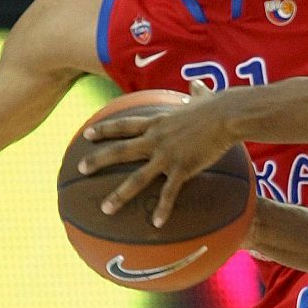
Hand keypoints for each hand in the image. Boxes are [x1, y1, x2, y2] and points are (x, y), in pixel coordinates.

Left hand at [77, 86, 237, 227]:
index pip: (124, 125)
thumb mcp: (202, 96)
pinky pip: (168, 193)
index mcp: (158, 122)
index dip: (104, 129)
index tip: (86, 134)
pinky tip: (156, 223)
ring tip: (105, 209)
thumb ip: (196, 92)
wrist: (227, 115)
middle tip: (80, 168)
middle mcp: (156, 139)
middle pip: (120, 150)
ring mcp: (166, 155)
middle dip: (97, 160)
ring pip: (136, 178)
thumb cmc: (219, 105)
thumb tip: (197, 84)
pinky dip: (162, 209)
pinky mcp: (182, 168)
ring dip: (119, 195)